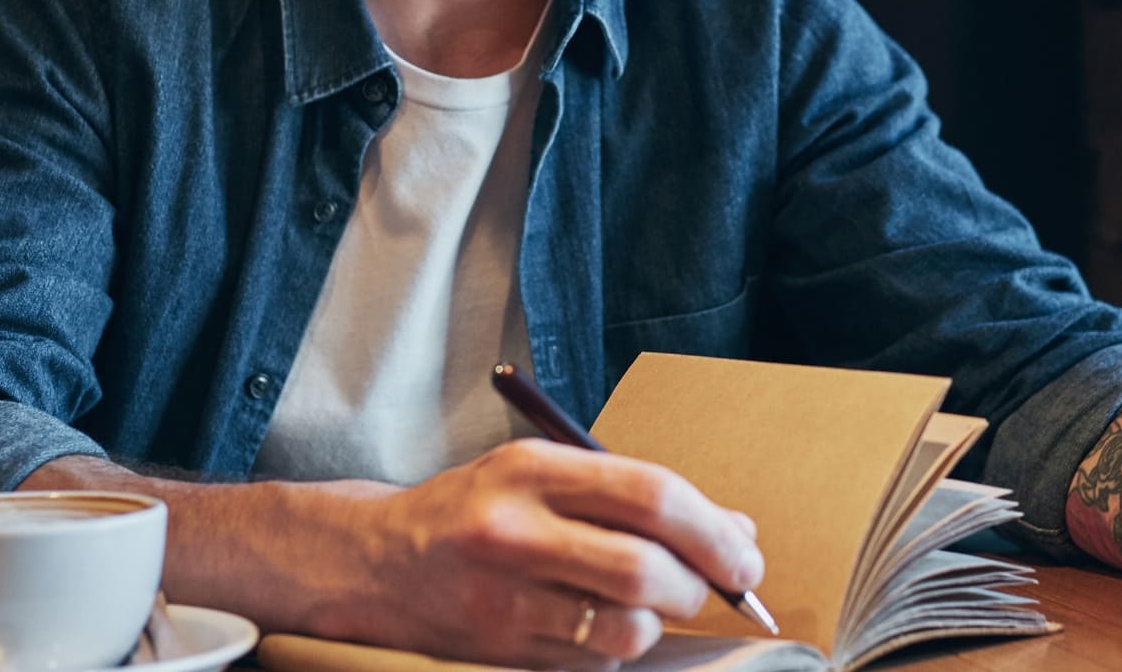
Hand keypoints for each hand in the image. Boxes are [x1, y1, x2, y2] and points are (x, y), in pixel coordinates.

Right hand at [266, 439, 761, 669]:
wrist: (377, 563)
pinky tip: (607, 624)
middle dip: (700, 585)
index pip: (648, 494)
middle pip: (643, 569)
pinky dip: (619, 647)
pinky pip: (594, 660)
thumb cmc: (479, 510)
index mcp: (532, 469)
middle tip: (719, 586)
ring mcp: (504, 597)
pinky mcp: (502, 649)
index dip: (712, 529)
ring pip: (625, 628)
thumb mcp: (547, 474)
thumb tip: (736, 531)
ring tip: (657, 606)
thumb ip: (636, 496)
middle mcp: (514, 531)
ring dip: (661, 624)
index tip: (744, 553)